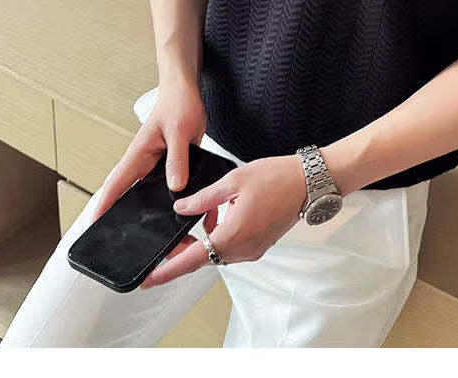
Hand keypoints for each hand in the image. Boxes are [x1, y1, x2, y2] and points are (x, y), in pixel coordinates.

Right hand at [90, 81, 205, 223]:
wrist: (186, 91)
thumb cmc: (178, 104)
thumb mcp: (180, 132)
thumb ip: (177, 159)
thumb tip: (174, 186)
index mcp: (139, 153)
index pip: (116, 183)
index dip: (104, 204)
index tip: (93, 224)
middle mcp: (144, 160)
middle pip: (128, 192)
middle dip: (122, 213)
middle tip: (120, 238)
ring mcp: (156, 162)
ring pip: (148, 189)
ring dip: (148, 205)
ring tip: (149, 231)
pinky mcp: (170, 161)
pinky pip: (166, 182)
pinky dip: (168, 194)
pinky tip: (178, 207)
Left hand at [139, 154, 307, 287]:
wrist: (309, 182)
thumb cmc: (277, 177)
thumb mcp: (234, 180)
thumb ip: (204, 198)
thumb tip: (181, 208)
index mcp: (234, 234)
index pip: (192, 260)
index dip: (167, 271)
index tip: (148, 279)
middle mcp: (243, 249)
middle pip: (203, 260)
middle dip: (183, 253)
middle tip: (168, 241)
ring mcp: (253, 250)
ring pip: (217, 254)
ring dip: (203, 242)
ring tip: (197, 220)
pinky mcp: (260, 245)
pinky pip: (231, 249)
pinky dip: (219, 238)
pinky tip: (218, 218)